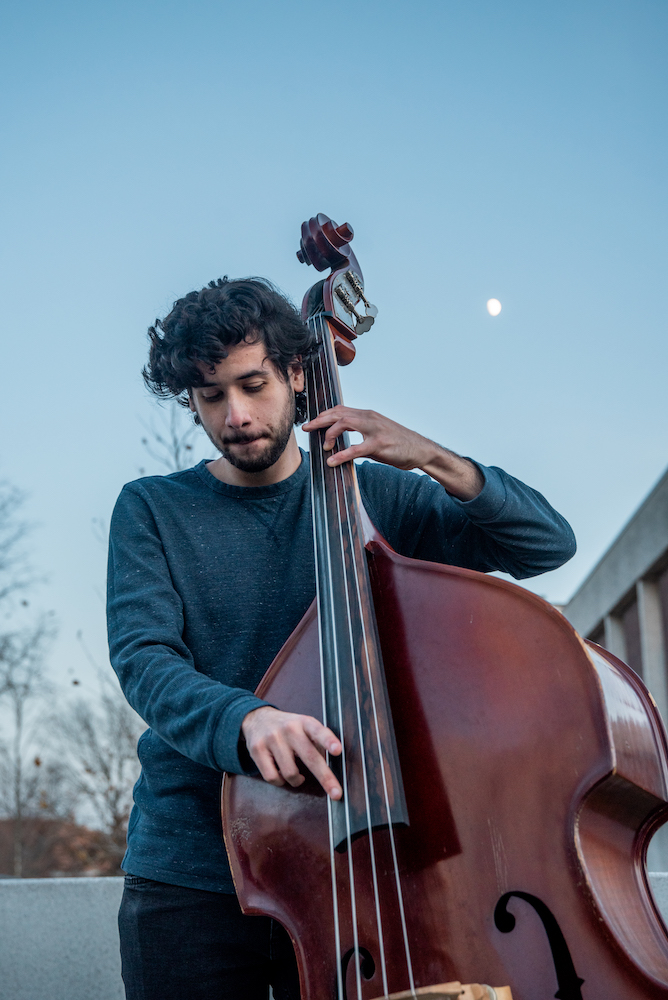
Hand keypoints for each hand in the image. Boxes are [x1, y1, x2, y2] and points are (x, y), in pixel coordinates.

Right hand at [241, 706, 342, 799]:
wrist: (257, 718)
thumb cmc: (288, 728)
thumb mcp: (305, 727)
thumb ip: (318, 744)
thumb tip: (333, 768)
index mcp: (304, 722)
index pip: (318, 731)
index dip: (328, 741)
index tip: (338, 750)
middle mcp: (289, 729)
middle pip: (309, 757)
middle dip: (325, 777)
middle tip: (336, 793)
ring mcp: (272, 739)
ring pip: (290, 773)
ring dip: (297, 780)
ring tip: (297, 775)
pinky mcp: (257, 750)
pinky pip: (272, 777)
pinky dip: (281, 781)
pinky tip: (282, 774)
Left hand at [302, 406, 483, 500]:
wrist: (422, 450)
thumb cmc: (399, 444)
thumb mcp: (377, 434)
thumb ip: (360, 433)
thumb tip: (341, 440)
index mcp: (368, 415)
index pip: (341, 409)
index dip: (323, 415)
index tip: (311, 423)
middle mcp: (370, 418)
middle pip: (338, 413)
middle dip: (319, 420)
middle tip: (306, 429)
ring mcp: (375, 429)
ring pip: (344, 424)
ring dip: (329, 434)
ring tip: (323, 446)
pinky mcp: (380, 444)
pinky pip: (356, 448)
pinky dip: (341, 454)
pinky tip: (333, 461)